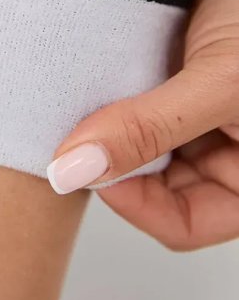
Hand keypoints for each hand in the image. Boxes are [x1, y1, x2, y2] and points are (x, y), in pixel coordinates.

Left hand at [47, 0, 238, 249]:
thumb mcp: (221, 82)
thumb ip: (150, 129)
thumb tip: (77, 171)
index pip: (182, 223)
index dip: (134, 201)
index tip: (92, 162)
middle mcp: (225, 153)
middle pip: (153, 185)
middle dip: (119, 157)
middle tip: (86, 126)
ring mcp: (195, 120)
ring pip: (136, 145)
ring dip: (113, 124)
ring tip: (99, 94)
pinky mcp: (171, 87)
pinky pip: (131, 107)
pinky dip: (112, 95)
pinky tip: (101, 76)